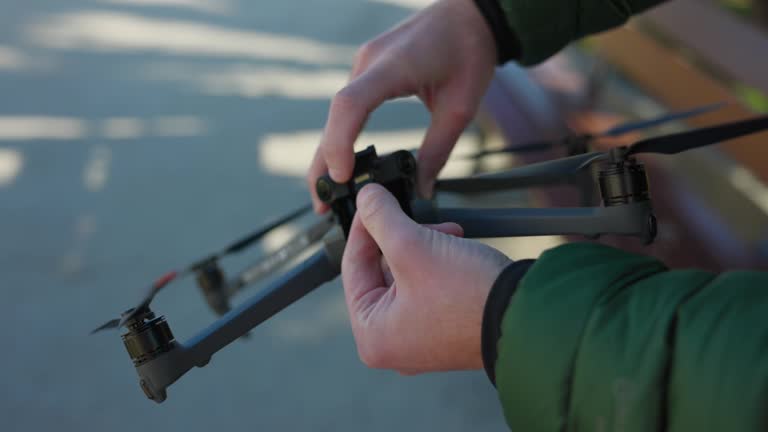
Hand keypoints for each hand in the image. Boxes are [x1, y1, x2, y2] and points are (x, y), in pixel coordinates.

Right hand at [308, 0, 496, 211]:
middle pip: (335, 115)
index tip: (341, 177)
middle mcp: (369, 63)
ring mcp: (364, 65)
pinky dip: (342, 135)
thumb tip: (420, 190)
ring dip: (330, 152)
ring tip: (328, 192)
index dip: (339, 142)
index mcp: (393, 67)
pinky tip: (344, 163)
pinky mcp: (367, 71)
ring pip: (337, 114)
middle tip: (321, 203)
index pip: (351, 105)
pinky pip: (347, 107)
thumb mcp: (460, 108)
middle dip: (324, 161)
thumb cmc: (469, 52)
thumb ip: (437, 151)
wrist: (469, 15)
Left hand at [342, 184, 510, 373]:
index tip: (372, 200)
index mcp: (372, 336)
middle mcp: (392, 344)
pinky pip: (427, 288)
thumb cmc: (468, 295)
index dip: (363, 227)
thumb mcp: (413, 247)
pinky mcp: (444, 331)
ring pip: (406, 276)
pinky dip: (438, 263)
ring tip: (447, 233)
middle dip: (403, 237)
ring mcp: (419, 340)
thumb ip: (381, 218)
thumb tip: (365, 198)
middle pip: (380, 272)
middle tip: (419, 220)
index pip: (353, 267)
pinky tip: (456, 246)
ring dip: (424, 246)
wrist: (527, 317)